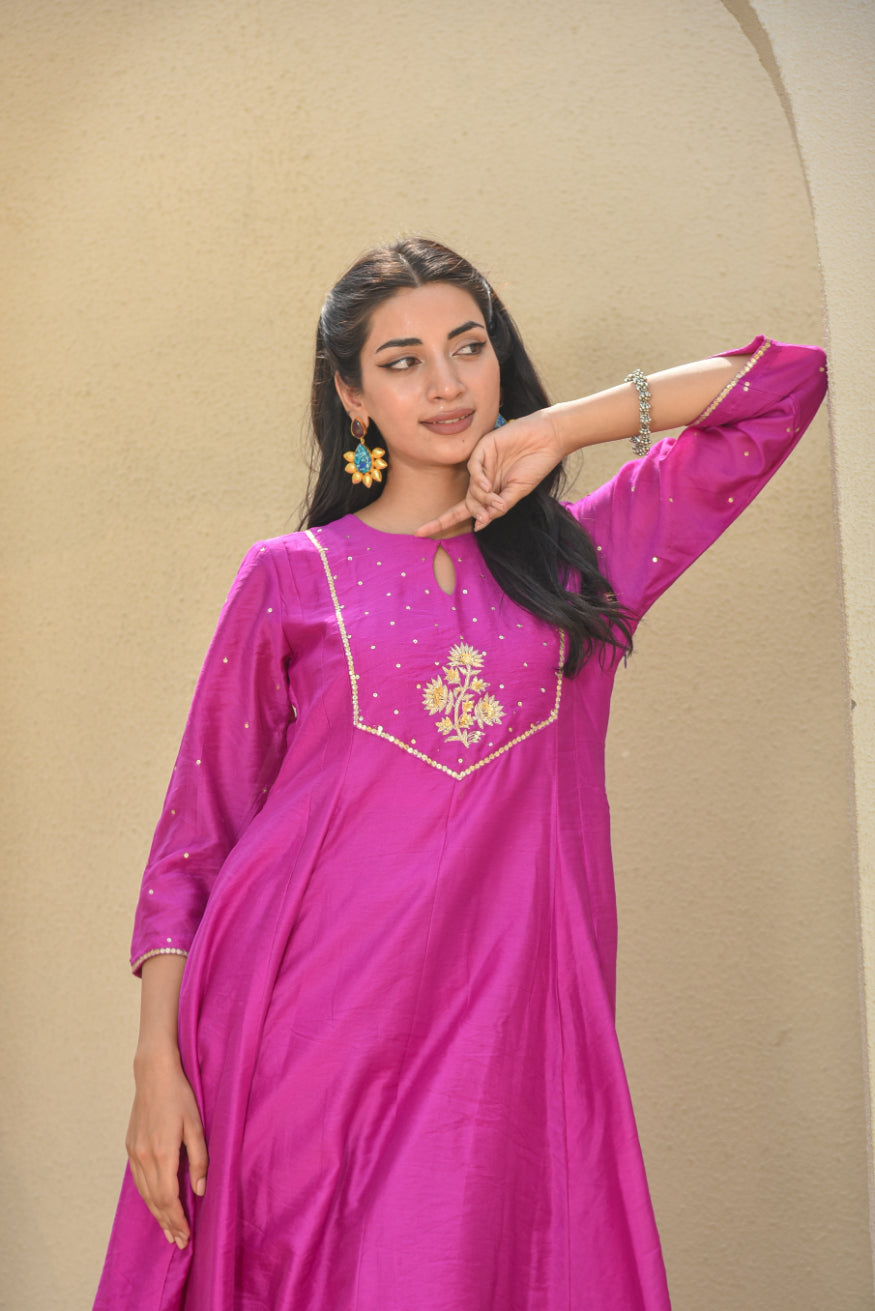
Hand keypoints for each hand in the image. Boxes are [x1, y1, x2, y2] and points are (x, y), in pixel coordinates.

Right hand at [125, 1047, 207, 1249]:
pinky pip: (139, 1181)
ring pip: (144, 1193)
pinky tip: (155, 1204)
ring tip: (168, 1231)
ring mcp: (134, 1152)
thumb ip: (200, 1159)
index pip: (168, 1197)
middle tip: (179, 1242)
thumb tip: (200, 1190)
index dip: (177, 1219)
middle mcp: (144, 1157)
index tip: (186, 1236)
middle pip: (154, 1201)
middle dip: (167, 1223)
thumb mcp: (196, 1125)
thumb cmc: (180, 1096)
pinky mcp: (130, 1147)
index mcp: (162, 1153)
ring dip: (156, 1214)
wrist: (153, 1074)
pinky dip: (148, 1198)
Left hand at [415, 410, 563, 537]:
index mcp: (490, 492)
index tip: (419, 534)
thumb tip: (478, 525)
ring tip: (499, 498)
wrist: (548, 439)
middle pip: (467, 502)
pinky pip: (473, 469)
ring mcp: (482, 464)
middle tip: (492, 510)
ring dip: (483, 498)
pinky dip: (478, 480)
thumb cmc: (535, 466)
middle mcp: (482, 479)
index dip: (441, 522)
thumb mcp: (517, 493)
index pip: (462, 511)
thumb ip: (499, 508)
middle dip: (475, 511)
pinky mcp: (483, 448)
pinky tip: (488, 486)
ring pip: (472, 489)